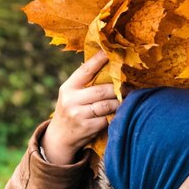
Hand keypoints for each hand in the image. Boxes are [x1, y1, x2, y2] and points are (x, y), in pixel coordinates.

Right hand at [41, 50, 119, 164]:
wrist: (59, 137)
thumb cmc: (71, 109)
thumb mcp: (71, 94)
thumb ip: (84, 82)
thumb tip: (107, 63)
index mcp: (68, 87)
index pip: (85, 70)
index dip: (99, 60)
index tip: (111, 51)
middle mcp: (71, 100)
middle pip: (102, 90)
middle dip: (118, 88)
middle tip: (129, 85)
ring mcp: (78, 115)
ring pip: (107, 105)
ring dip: (120, 102)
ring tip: (127, 98)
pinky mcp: (87, 128)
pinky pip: (107, 119)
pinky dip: (116, 115)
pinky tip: (120, 112)